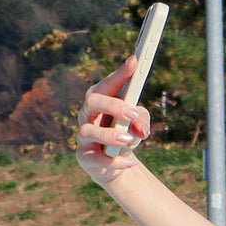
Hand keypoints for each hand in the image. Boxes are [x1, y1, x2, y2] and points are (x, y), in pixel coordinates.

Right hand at [75, 57, 151, 187]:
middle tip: (132, 114)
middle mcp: (88, 115)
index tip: (135, 61)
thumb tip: (139, 127)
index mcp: (102, 101)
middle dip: (112, 105)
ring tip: (129, 139)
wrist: (116, 164)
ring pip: (87, 130)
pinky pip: (96, 159)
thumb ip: (142, 121)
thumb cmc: (126, 135)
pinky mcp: (85, 157)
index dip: (120, 73)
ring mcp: (84, 136)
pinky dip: (115, 161)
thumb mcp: (139, 125)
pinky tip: (130, 161)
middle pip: (91, 100)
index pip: (108, 84)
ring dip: (109, 134)